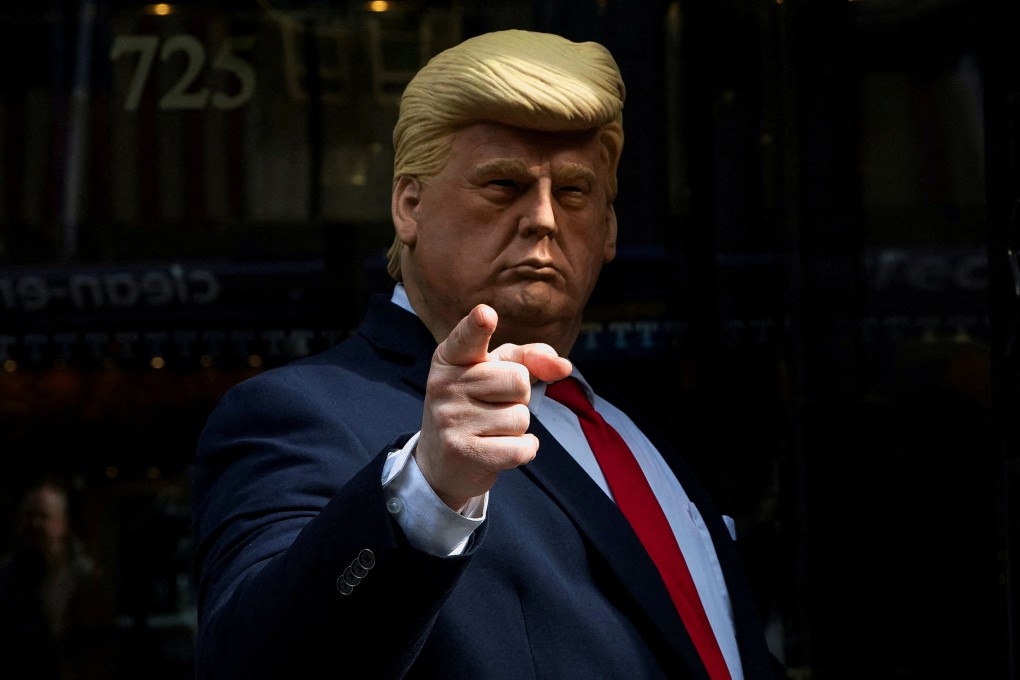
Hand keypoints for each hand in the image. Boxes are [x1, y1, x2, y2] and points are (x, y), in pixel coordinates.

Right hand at [416, 304, 572, 510]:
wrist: (442, 463)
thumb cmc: (476, 406)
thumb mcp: (495, 374)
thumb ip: (529, 359)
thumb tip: (564, 367)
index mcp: (450, 358)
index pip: (467, 338)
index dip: (477, 325)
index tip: (486, 314)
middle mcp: (445, 385)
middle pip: (518, 380)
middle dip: (518, 396)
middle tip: (492, 407)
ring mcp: (451, 420)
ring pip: (521, 417)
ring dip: (517, 427)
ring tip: (489, 430)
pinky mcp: (464, 453)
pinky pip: (522, 447)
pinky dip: (523, 450)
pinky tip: (499, 450)